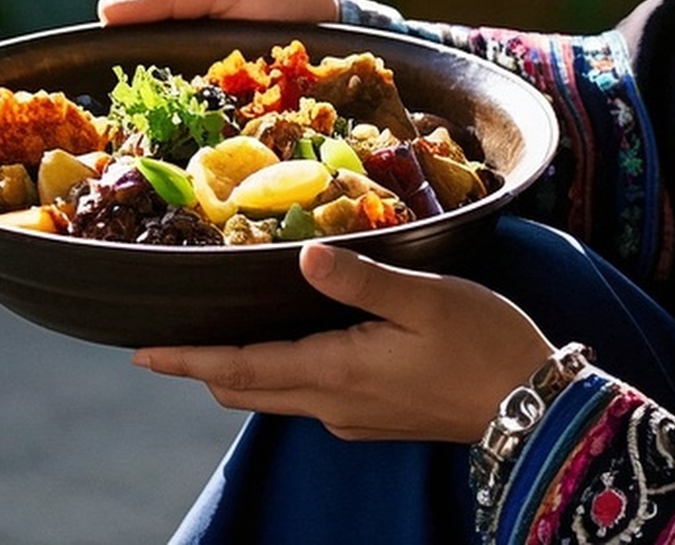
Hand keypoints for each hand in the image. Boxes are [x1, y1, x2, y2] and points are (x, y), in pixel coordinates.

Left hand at [133, 243, 557, 442]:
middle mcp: (334, 404)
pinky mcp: (375, 418)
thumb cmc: (484, 343)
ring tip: (218, 337)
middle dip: (203, 368)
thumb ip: (359, 280)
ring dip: (241, 372)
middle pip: (247, 389)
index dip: (188, 359)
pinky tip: (293, 346)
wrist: (532, 406)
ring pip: (276, 397)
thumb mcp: (425, 297)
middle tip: (166, 341)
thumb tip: (305, 256)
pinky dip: (282, 374)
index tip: (141, 352)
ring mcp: (354, 417)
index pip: (242, 368)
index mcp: (337, 371)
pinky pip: (309, 399)